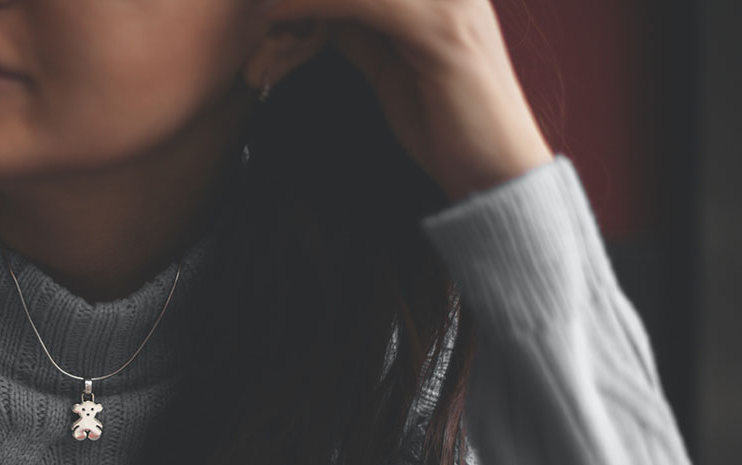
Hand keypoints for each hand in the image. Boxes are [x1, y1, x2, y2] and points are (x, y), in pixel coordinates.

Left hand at [264, 0, 553, 201]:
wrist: (493, 169)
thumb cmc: (444, 124)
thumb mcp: (391, 67)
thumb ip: (362, 33)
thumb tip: (321, 17)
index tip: (262, 2)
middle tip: (249, 5)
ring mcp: (447, 1)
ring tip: (252, 11)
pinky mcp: (438, 29)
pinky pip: (363, 4)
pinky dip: (313, 8)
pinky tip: (273, 18)